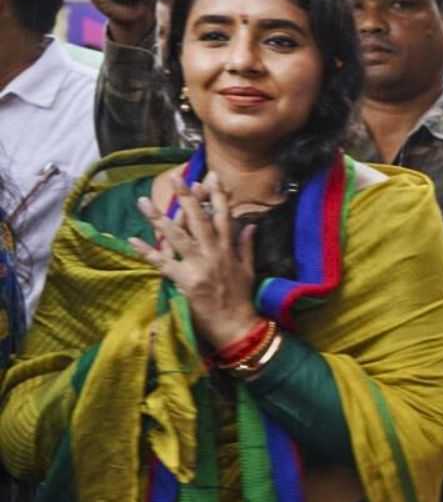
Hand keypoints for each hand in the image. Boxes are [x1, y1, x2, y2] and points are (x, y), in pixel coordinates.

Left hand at [128, 172, 262, 351]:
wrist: (237, 325)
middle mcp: (214, 252)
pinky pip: (163, 263)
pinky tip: (133, 240)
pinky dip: (148, 252)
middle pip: (198, 219)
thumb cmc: (242, 298)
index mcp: (229, 248)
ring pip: (177, 236)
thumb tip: (250, 225)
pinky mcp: (186, 280)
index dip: (217, 195)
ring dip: (159, 219)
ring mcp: (199, 265)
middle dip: (187, 197)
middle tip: (176, 178)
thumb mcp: (248, 269)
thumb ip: (247, 245)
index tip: (210, 177)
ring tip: (143, 202)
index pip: (223, 215)